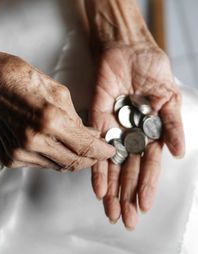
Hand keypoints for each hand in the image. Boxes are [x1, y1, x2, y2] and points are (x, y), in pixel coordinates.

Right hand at [0, 51, 114, 170]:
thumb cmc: (17, 78)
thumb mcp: (58, 91)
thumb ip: (76, 119)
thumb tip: (88, 136)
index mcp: (49, 120)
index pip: (86, 147)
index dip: (102, 152)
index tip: (109, 151)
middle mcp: (33, 141)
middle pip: (73, 163)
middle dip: (89, 158)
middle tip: (96, 150)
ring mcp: (19, 152)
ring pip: (57, 166)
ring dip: (70, 157)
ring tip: (74, 144)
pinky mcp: (9, 158)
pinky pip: (39, 164)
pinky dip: (50, 157)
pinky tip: (51, 143)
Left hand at [89, 43, 184, 228]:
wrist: (127, 49)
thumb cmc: (151, 69)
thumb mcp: (169, 97)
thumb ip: (172, 125)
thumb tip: (177, 153)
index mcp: (150, 132)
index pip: (147, 165)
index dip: (145, 186)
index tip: (142, 206)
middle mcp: (130, 135)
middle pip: (128, 170)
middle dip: (126, 195)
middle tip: (123, 218)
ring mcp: (112, 130)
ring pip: (111, 165)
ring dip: (111, 188)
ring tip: (110, 210)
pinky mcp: (96, 121)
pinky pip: (94, 147)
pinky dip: (95, 167)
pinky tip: (97, 187)